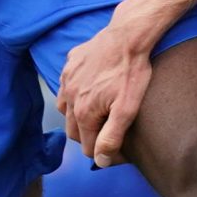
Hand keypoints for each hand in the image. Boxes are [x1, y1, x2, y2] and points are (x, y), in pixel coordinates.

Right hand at [59, 20, 156, 166]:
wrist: (127, 35)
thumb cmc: (131, 71)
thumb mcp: (127, 109)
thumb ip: (112, 136)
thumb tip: (100, 161)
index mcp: (82, 112)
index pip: (87, 147)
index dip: (103, 152)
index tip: (119, 150)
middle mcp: (68, 97)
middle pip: (74, 131)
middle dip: (89, 136)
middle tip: (109, 132)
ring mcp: (67, 79)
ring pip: (65, 109)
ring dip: (78, 116)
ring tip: (98, 113)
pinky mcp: (70, 63)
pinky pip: (66, 85)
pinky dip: (75, 93)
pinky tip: (91, 88)